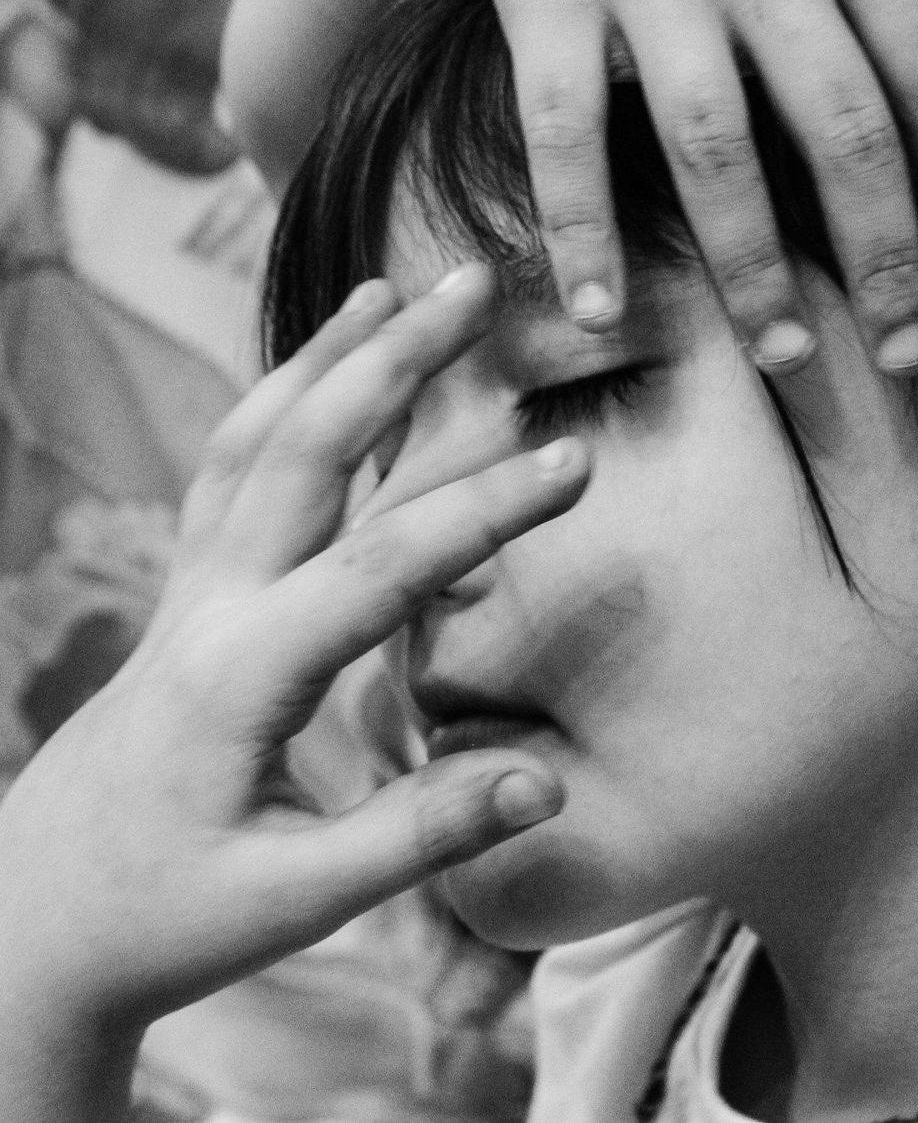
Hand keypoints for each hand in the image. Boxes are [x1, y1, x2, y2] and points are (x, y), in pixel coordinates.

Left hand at [0, 266, 586, 1120]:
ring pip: (256, 438)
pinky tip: (316, 372)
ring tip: (389, 289)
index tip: (577, 460)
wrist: (33, 919)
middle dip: (393, 358)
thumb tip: (548, 786)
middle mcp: (211, 607)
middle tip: (472, 285)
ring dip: (326, 355)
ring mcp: (188, 590)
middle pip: (305, 447)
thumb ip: (422, 834)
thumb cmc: (168, 916)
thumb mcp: (296, 899)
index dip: (488, 509)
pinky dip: (279, 398)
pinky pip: (229, 467)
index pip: (386, 565)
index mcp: (246, 674)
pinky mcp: (183, 594)